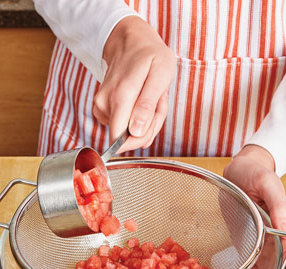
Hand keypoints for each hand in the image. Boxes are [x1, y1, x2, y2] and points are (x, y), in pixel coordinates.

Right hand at [93, 16, 175, 152]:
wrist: (129, 41)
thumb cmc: (149, 56)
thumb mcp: (160, 75)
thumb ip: (147, 106)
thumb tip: (135, 132)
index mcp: (120, 97)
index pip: (121, 140)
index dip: (140, 139)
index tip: (153, 121)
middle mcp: (105, 104)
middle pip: (125, 139)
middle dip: (147, 129)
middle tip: (157, 105)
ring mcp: (101, 106)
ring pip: (126, 132)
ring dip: (145, 121)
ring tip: (150, 98)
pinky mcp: (101, 109)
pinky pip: (122, 125)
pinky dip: (136, 117)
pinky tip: (141, 99)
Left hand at [223, 144, 285, 268]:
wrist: (239, 171)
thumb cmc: (255, 173)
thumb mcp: (268, 184)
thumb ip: (278, 205)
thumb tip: (284, 226)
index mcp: (283, 224)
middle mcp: (276, 235)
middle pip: (281, 267)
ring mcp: (263, 238)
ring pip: (269, 268)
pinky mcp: (250, 238)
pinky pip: (254, 260)